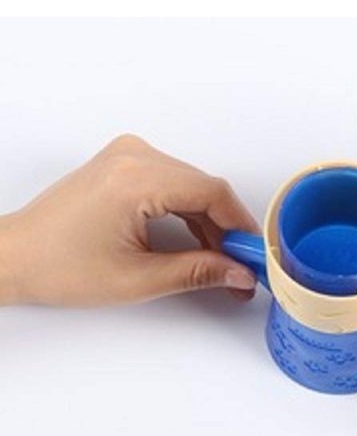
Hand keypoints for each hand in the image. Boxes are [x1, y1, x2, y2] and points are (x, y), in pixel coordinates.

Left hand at [0, 134, 259, 306]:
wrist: (14, 256)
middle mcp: (134, 157)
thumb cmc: (58, 266)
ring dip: (211, 223)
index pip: (212, 193)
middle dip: (228, 230)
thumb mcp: (138, 278)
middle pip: (205, 189)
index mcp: (135, 179)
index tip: (255, 255)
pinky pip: (174, 184)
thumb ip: (198, 272)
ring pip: (192, 187)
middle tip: (242, 267)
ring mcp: (128, 157)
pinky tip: (199, 243)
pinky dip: (190, 213)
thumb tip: (239, 273)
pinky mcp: (125, 165)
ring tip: (221, 262)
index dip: (241, 227)